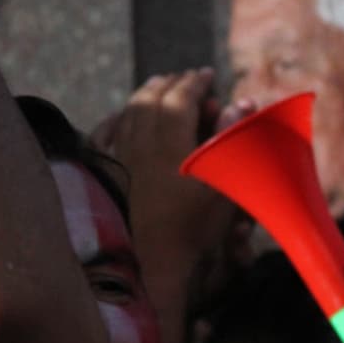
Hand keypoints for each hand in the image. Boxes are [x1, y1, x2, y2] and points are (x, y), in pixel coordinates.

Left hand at [93, 68, 238, 306]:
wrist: (154, 267)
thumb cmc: (195, 230)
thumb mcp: (224, 186)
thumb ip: (230, 140)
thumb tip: (239, 102)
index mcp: (170, 144)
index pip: (181, 99)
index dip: (195, 83)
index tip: (207, 75)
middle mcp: (139, 144)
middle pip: (150, 100)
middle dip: (169, 84)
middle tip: (184, 78)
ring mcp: (119, 160)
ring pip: (127, 114)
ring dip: (144, 96)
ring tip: (156, 87)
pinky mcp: (107, 179)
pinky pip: (104, 137)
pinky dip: (114, 120)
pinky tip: (118, 118)